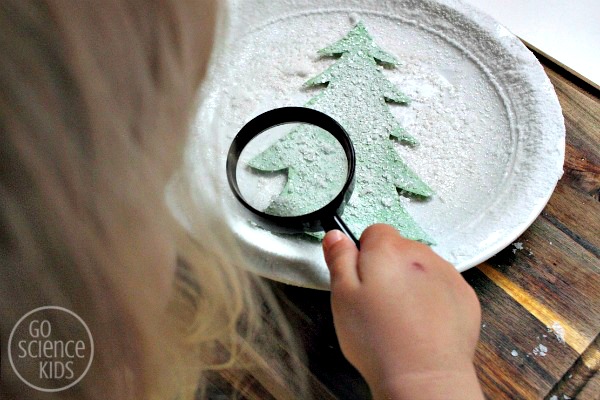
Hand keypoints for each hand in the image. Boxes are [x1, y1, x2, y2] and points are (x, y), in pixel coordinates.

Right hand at [322, 224, 482, 398]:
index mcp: (388, 250)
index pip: (374, 232)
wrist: (423, 376)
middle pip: (400, 250)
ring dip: (411, 284)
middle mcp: (422, 254)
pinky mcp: (465, 296)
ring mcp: (447, 274)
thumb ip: (339, 259)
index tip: (360, 279)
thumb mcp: (342, 296)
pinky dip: (433, 300)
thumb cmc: (378, 339)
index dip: (363, 255)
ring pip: (422, 269)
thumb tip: (336, 236)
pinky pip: (442, 287)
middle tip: (376, 304)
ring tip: (399, 318)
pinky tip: (421, 325)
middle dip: (388, 270)